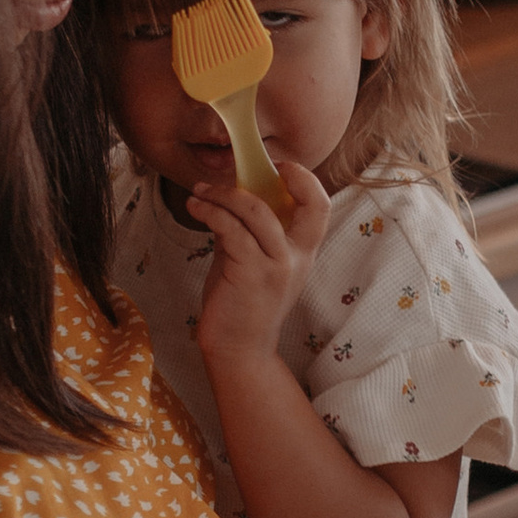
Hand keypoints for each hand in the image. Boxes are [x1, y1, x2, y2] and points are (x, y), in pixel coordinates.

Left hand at [189, 149, 328, 369]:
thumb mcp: (251, 260)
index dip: (305, 181)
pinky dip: (210, 211)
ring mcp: (277, 266)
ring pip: (257, 212)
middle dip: (290, 176)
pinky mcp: (251, 274)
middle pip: (312, 205)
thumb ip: (248, 231)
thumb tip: (229, 197)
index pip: (322, 208)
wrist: (237, 349)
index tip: (278, 167)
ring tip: (201, 192)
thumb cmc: (240, 303)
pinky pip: (231, 229)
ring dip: (224, 194)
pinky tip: (196, 207)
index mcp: (302, 252)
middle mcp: (298, 258)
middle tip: (250, 168)